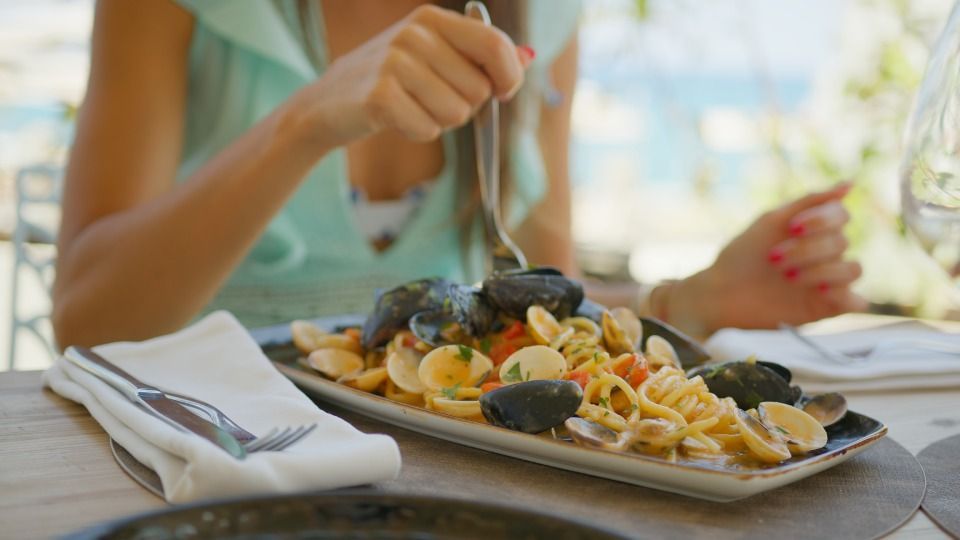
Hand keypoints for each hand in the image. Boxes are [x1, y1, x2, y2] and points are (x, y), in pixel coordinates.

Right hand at [289, 5, 533, 149]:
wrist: (328, 104)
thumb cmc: (390, 82)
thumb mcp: (433, 56)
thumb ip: (480, 56)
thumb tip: (528, 56)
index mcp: (431, 19)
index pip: (495, 45)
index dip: (509, 76)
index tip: (503, 92)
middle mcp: (413, 34)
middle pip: (479, 89)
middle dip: (464, 106)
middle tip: (430, 99)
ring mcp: (394, 63)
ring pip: (456, 113)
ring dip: (440, 121)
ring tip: (412, 107)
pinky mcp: (380, 96)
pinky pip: (429, 129)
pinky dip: (418, 133)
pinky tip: (396, 120)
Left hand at [667, 183, 868, 335]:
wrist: (721, 292)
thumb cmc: (743, 255)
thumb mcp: (772, 222)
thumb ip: (809, 202)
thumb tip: (850, 184)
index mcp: (814, 230)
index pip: (841, 215)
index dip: (821, 220)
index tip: (792, 228)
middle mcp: (826, 254)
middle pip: (841, 242)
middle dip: (806, 249)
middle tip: (773, 259)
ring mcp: (828, 281)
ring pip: (853, 269)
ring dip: (821, 271)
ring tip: (789, 278)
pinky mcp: (826, 308)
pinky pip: (856, 302)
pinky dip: (846, 297)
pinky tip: (820, 293)